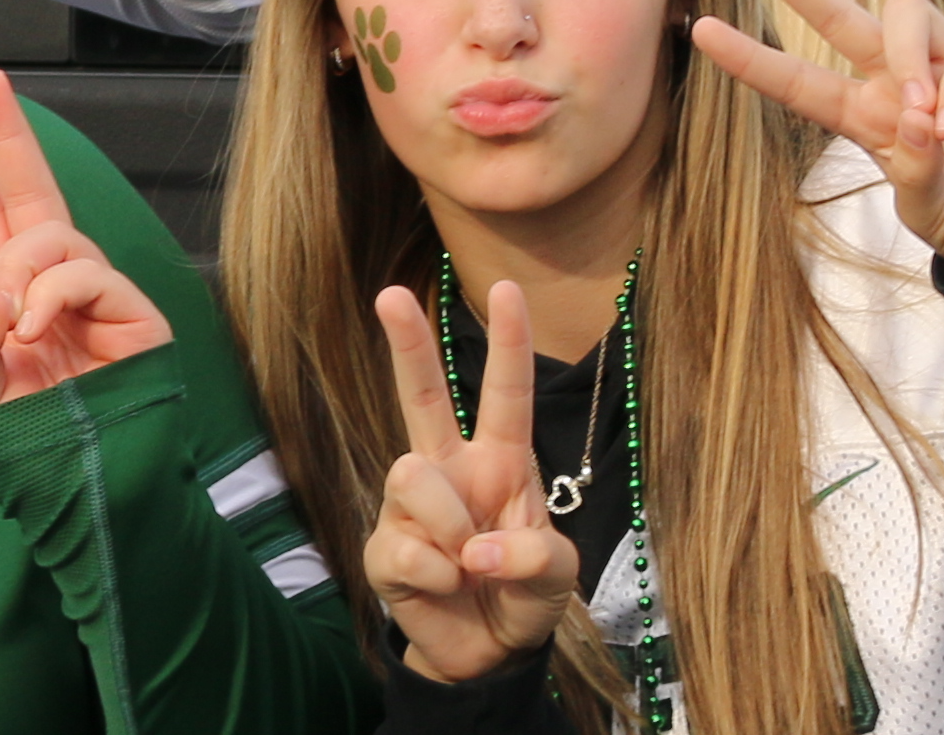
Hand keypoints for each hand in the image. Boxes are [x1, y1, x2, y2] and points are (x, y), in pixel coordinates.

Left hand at [0, 69, 169, 419]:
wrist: (85, 488)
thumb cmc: (32, 446)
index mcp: (11, 297)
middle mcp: (54, 286)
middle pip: (31, 193)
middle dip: (10, 136)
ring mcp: (96, 296)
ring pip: (53, 237)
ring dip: (22, 267)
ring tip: (15, 322)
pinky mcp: (133, 313)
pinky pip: (85, 273)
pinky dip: (52, 294)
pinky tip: (36, 327)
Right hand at [363, 281, 580, 684]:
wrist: (487, 655)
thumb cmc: (524, 595)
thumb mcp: (558, 575)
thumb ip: (534, 554)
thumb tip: (475, 548)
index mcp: (500, 462)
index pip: (504, 393)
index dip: (508, 342)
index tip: (507, 289)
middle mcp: (450, 471)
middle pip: (421, 396)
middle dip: (407, 344)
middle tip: (390, 294)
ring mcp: (410, 508)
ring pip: (412, 474)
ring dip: (453, 527)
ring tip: (470, 565)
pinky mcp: (385, 548)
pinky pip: (407, 546)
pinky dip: (439, 575)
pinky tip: (446, 587)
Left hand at [688, 0, 943, 264]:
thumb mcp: (928, 212)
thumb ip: (914, 173)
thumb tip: (915, 119)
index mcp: (866, 117)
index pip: (799, 80)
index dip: (753, 57)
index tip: (701, 29)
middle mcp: (899, 83)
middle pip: (841, 13)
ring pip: (908, 13)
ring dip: (907, 55)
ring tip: (919, 114)